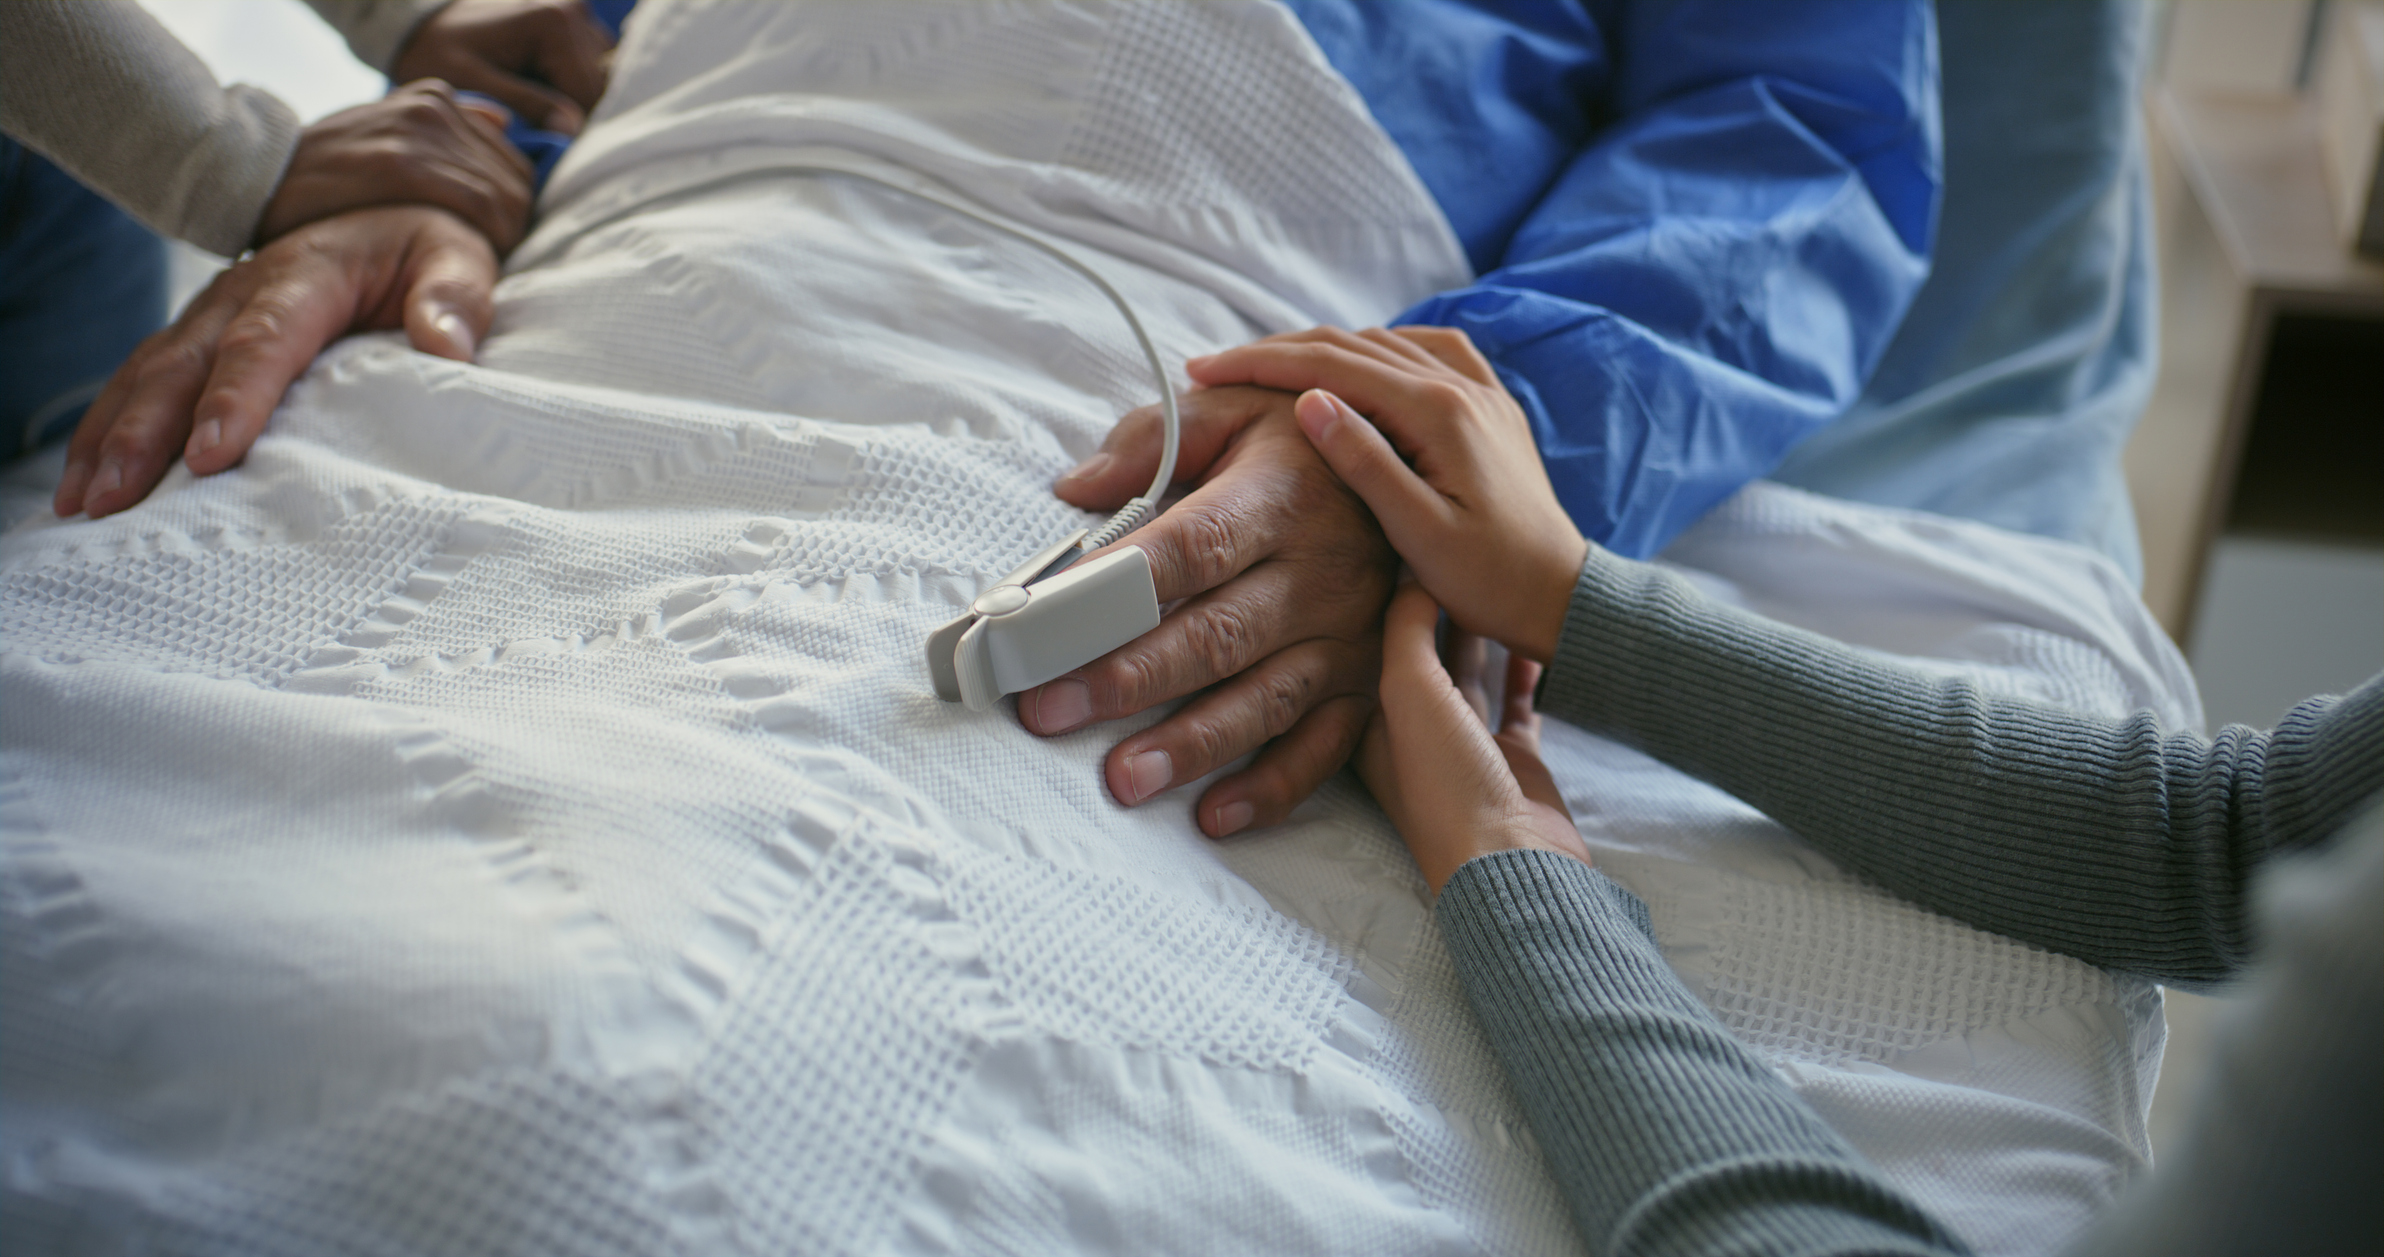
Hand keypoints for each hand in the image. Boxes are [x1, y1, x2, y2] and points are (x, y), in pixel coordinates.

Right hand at [53, 207, 496, 519]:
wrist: (389, 211)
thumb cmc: (425, 246)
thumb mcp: (457, 257)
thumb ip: (455, 298)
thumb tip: (447, 345)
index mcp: (307, 275)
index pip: (265, 339)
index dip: (234, 397)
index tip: (209, 456)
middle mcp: (243, 290)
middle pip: (183, 363)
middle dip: (142, 432)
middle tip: (113, 498)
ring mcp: (212, 312)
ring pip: (147, 373)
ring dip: (109, 437)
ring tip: (81, 503)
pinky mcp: (200, 335)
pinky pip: (144, 380)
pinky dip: (108, 428)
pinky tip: (86, 481)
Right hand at [255, 79, 532, 252]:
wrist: (253, 176)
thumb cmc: (322, 175)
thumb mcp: (382, 136)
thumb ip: (440, 132)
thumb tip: (500, 121)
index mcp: (436, 101)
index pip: (513, 166)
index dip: (509, 212)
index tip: (486, 242)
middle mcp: (435, 108)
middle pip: (516, 182)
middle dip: (508, 227)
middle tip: (476, 262)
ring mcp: (421, 130)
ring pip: (503, 198)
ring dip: (498, 241)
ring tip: (466, 267)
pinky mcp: (405, 161)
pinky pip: (479, 206)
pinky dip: (484, 239)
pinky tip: (457, 260)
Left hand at [391, 0, 614, 135]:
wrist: (421, 23)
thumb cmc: (437, 54)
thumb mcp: (474, 83)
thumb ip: (526, 104)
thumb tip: (573, 130)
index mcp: (554, 23)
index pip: (589, 96)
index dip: (572, 130)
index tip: (543, 148)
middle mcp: (574, 11)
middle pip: (600, 87)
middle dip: (573, 114)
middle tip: (535, 132)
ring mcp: (577, 13)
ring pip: (600, 79)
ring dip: (575, 101)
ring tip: (535, 108)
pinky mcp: (574, 22)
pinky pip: (590, 67)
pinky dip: (572, 87)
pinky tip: (542, 93)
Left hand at [1031, 385, 1398, 837]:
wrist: (1421, 462)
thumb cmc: (1305, 436)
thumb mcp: (1238, 405)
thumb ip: (1154, 439)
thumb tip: (1076, 490)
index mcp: (1279, 498)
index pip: (1192, 546)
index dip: (1121, 585)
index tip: (1049, 616)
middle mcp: (1319, 574)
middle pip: (1217, 634)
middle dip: (1128, 678)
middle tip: (1049, 710)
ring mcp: (1349, 635)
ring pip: (1265, 699)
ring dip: (1193, 745)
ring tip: (1123, 779)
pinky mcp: (1367, 681)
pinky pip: (1325, 746)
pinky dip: (1272, 788)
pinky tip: (1214, 816)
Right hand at [1188, 326, 1587, 662]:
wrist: (1562, 597)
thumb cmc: (1491, 581)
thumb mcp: (1418, 532)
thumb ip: (1365, 462)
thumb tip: (1309, 400)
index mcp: (1440, 413)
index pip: (1332, 367)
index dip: (1261, 364)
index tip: (1204, 370)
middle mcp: (1464, 388)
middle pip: (1354, 345)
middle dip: (1280, 352)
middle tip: (1217, 367)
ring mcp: (1482, 394)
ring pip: (1387, 344)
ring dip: (1325, 348)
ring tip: (1270, 366)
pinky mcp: (1491, 410)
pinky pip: (1430, 353)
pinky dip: (1382, 350)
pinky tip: (1361, 363)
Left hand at [1357, 582, 1590, 893]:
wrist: (1514, 861)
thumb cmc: (1447, 783)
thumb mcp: (1410, 691)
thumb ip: (1405, 628)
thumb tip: (1410, 575)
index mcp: (1373, 723)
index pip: (1371, 649)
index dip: (1383, 602)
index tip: (1401, 550)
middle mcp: (1413, 735)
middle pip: (1420, 657)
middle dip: (1433, 610)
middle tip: (1454, 553)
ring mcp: (1466, 748)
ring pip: (1469, 674)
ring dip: (1479, 634)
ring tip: (1492, 581)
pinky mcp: (1512, 759)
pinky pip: (1517, 701)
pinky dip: (1523, 670)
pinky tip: (1529, 634)